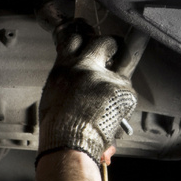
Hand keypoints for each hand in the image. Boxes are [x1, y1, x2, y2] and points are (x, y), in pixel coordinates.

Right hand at [38, 19, 137, 163]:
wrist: (70, 143)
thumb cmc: (58, 125)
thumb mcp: (55, 91)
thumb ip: (68, 75)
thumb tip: (76, 70)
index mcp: (66, 66)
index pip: (76, 38)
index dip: (85, 37)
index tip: (89, 40)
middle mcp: (86, 67)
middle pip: (104, 41)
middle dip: (111, 43)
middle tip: (114, 49)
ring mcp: (107, 77)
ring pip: (121, 66)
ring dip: (117, 76)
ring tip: (110, 94)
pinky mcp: (123, 90)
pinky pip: (126, 89)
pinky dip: (122, 98)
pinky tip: (112, 110)